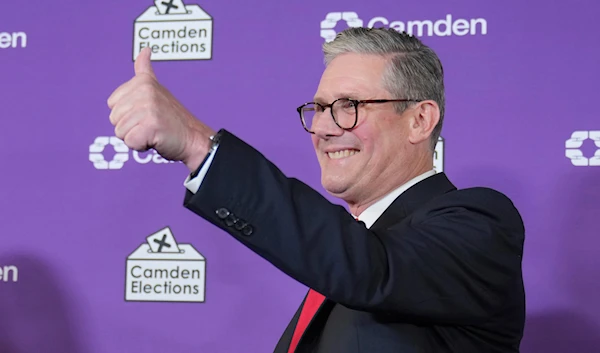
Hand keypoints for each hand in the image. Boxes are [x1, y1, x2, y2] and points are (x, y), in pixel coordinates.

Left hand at [107, 47, 215, 171]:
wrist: (194, 138)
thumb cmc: (173, 119)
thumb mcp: (157, 89)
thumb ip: (144, 71)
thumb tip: (145, 49)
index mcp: (142, 82)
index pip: (112, 104)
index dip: (127, 114)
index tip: (147, 113)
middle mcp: (144, 91)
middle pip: (114, 118)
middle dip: (130, 127)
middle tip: (151, 124)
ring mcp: (148, 107)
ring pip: (120, 131)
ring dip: (136, 137)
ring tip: (154, 131)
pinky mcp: (151, 124)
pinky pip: (130, 142)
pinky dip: (141, 146)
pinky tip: (156, 139)